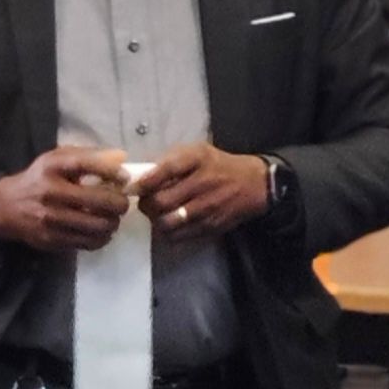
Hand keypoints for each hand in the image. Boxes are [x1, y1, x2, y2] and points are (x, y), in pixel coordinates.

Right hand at [0, 147, 130, 252]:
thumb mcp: (58, 159)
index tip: (125, 178)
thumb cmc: (40, 178)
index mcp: (52, 167)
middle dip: (119, 203)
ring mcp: (50, 219)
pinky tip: (102, 231)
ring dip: (113, 223)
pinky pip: (87, 243)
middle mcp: (50, 192)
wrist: (6, 206)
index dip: (110, 171)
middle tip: (122, 203)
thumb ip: (90, 156)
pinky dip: (102, 238)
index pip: (85, 165)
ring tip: (113, 218)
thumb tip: (122, 158)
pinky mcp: (51, 239)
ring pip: (96, 226)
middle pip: (97, 201)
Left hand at [133, 142, 268, 242]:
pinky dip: (168, 231)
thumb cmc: (219, 165)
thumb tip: (143, 177)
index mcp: (198, 159)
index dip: (145, 181)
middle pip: (162, 201)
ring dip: (156, 220)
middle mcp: (203, 183)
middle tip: (145, 201)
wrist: (254, 184)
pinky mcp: (210, 227)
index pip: (166, 170)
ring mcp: (207, 208)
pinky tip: (170, 223)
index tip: (135, 187)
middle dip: (146, 203)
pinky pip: (178, 236)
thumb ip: (171, 162)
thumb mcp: (197, 152)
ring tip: (157, 214)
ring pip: (167, 223)